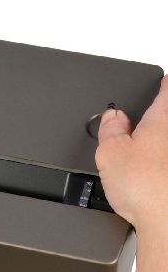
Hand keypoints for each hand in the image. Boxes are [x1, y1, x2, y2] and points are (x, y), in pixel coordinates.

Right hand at [96, 75, 167, 231]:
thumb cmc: (147, 188)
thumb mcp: (110, 152)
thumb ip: (110, 129)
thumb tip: (111, 117)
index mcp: (162, 119)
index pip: (167, 89)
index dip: (161, 84)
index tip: (158, 83)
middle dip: (157, 120)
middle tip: (143, 124)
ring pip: (166, 143)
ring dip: (157, 146)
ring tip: (144, 154)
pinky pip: (165, 164)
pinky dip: (160, 166)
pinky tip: (152, 177)